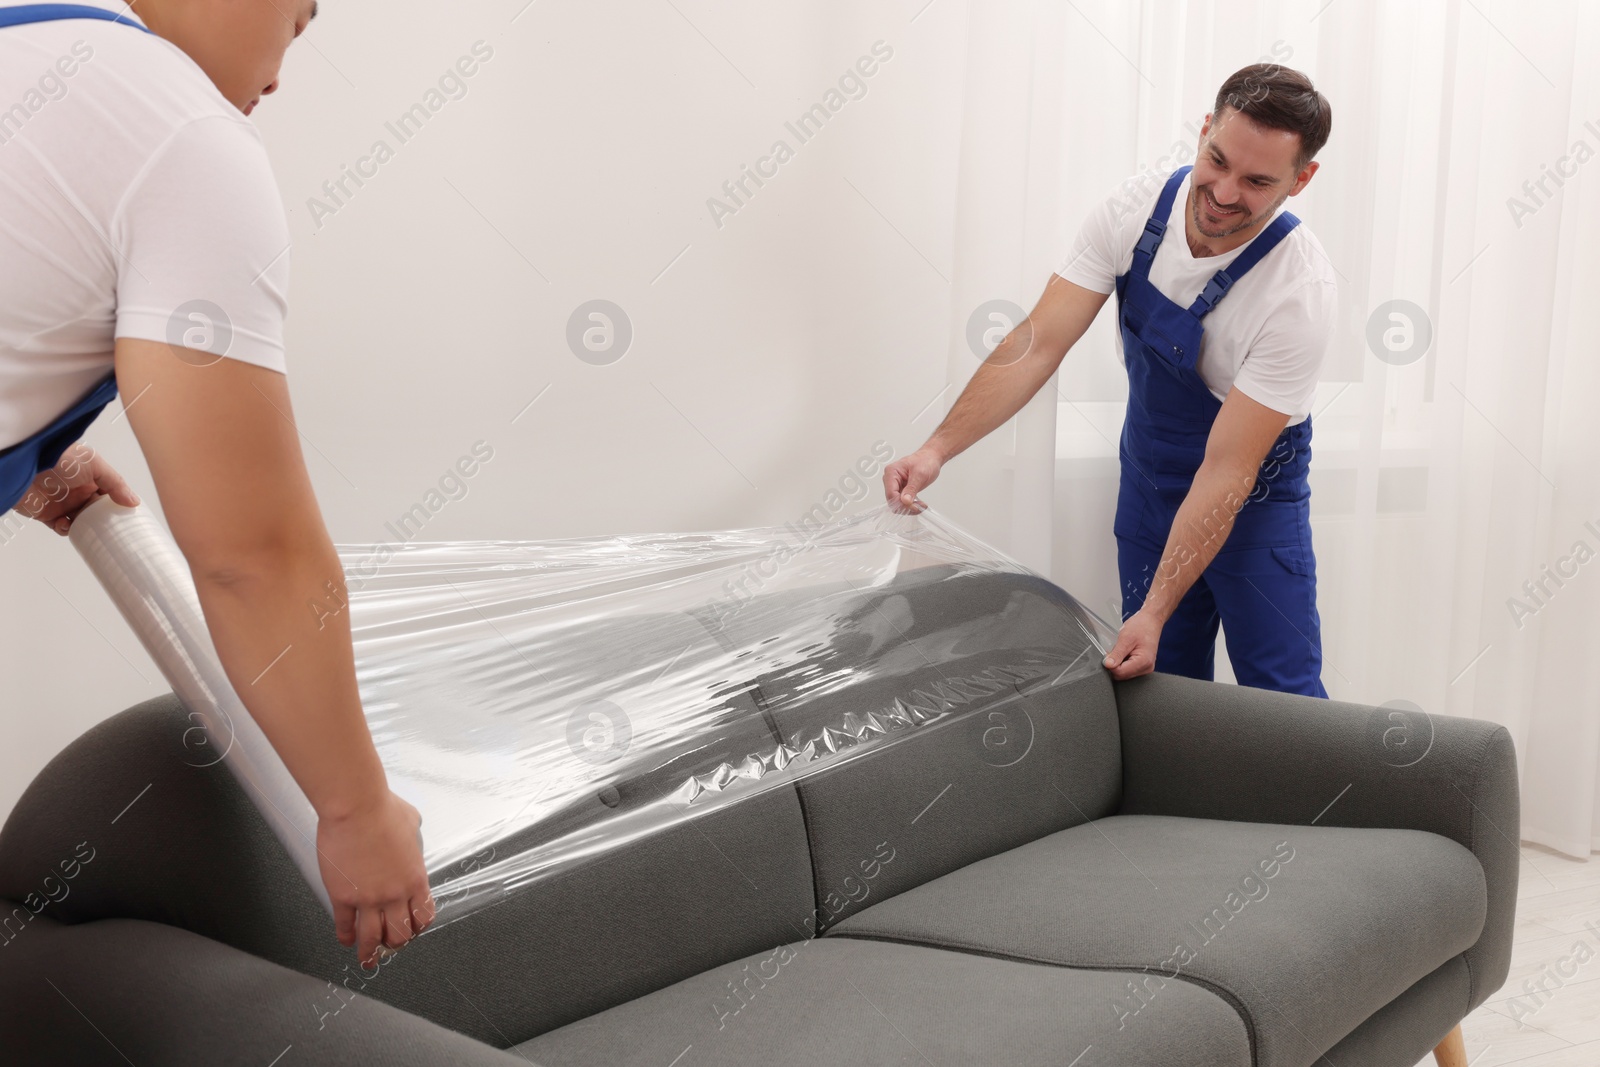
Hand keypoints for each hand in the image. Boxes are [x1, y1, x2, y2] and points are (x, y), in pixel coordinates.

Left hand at [14, 443, 138, 534]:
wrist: (26, 466)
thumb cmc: (61, 458)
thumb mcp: (95, 465)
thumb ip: (116, 483)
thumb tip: (134, 501)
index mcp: (90, 477)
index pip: (108, 493)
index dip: (118, 504)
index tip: (128, 516)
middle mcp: (76, 490)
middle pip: (95, 510)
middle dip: (103, 520)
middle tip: (113, 529)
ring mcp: (61, 502)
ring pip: (80, 521)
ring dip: (86, 527)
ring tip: (90, 529)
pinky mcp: (46, 514)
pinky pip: (60, 527)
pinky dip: (66, 530)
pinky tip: (66, 524)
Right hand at [315, 790, 435, 966]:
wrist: (356, 806)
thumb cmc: (382, 809)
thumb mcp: (412, 823)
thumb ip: (412, 839)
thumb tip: (409, 836)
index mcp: (415, 878)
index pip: (423, 915)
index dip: (418, 927)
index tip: (413, 930)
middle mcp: (394, 894)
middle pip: (400, 933)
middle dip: (396, 944)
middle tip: (391, 947)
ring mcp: (368, 898)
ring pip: (372, 938)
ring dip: (371, 953)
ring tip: (368, 960)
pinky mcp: (343, 896)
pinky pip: (345, 925)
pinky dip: (345, 937)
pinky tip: (345, 940)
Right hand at [882, 447, 942, 513]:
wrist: (930, 458)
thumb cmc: (926, 461)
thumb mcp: (920, 475)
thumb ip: (911, 488)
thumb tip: (905, 501)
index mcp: (891, 472)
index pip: (891, 494)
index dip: (901, 503)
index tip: (914, 507)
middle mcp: (890, 479)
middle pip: (892, 500)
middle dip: (906, 506)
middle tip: (920, 507)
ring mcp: (894, 485)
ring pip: (897, 504)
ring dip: (909, 507)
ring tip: (921, 504)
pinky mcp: (900, 489)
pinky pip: (902, 502)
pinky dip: (910, 505)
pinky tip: (919, 503)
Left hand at [1102, 608, 1162, 679]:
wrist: (1151, 620)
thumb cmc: (1142, 626)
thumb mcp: (1126, 638)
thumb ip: (1116, 653)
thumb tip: (1107, 665)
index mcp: (1144, 662)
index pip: (1120, 672)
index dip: (1110, 664)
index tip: (1108, 654)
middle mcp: (1146, 668)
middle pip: (1122, 674)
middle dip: (1114, 664)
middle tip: (1116, 649)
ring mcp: (1145, 668)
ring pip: (1123, 673)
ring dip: (1118, 662)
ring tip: (1123, 649)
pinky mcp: (1142, 666)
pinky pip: (1128, 669)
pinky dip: (1123, 662)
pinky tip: (1125, 652)